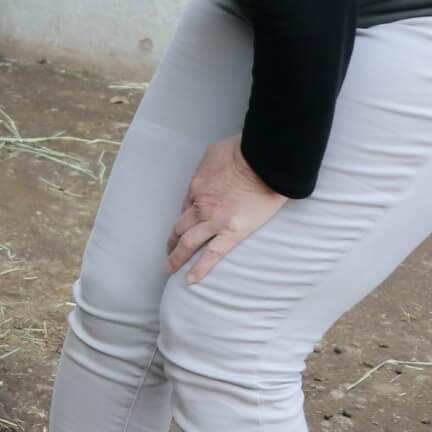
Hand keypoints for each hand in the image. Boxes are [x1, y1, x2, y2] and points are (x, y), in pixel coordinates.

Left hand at [166, 135, 287, 284]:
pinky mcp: (231, 232)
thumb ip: (209, 167)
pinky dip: (199, 269)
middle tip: (167, 251)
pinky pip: (212, 255)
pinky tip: (190, 280)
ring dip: (176, 256)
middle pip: (180, 226)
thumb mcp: (214, 152)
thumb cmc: (242, 151)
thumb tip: (213, 170)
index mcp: (196, 186)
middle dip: (172, 240)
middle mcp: (199, 205)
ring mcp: (213, 220)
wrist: (263, 161)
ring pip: (188, 242)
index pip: (184, 207)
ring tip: (170, 267)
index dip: (183, 218)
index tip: (181, 227)